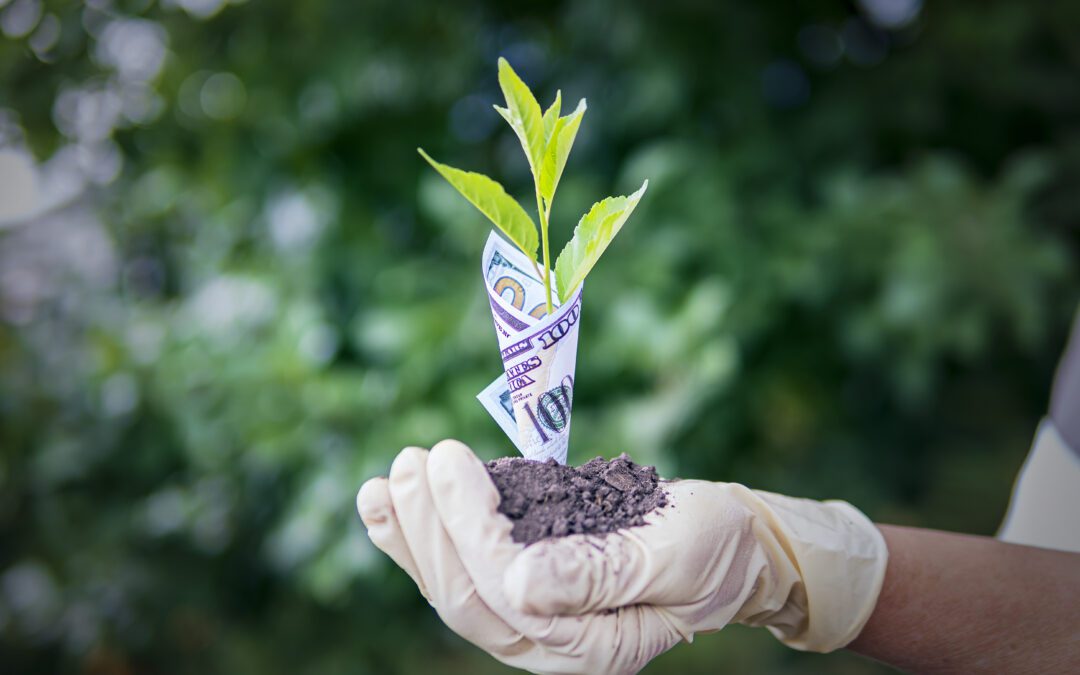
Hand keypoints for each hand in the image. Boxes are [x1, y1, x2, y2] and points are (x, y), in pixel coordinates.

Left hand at [357, 441, 886, 673]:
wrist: (733, 544)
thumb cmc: (713, 545)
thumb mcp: (672, 554)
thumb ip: (600, 574)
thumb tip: (520, 583)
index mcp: (591, 644)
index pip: (505, 593)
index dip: (467, 527)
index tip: (448, 461)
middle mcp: (550, 641)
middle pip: (466, 597)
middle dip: (428, 528)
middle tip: (409, 460)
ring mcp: (533, 617)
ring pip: (453, 588)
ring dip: (411, 535)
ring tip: (380, 482)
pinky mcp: (524, 586)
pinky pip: (463, 569)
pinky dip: (422, 538)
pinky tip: (388, 505)